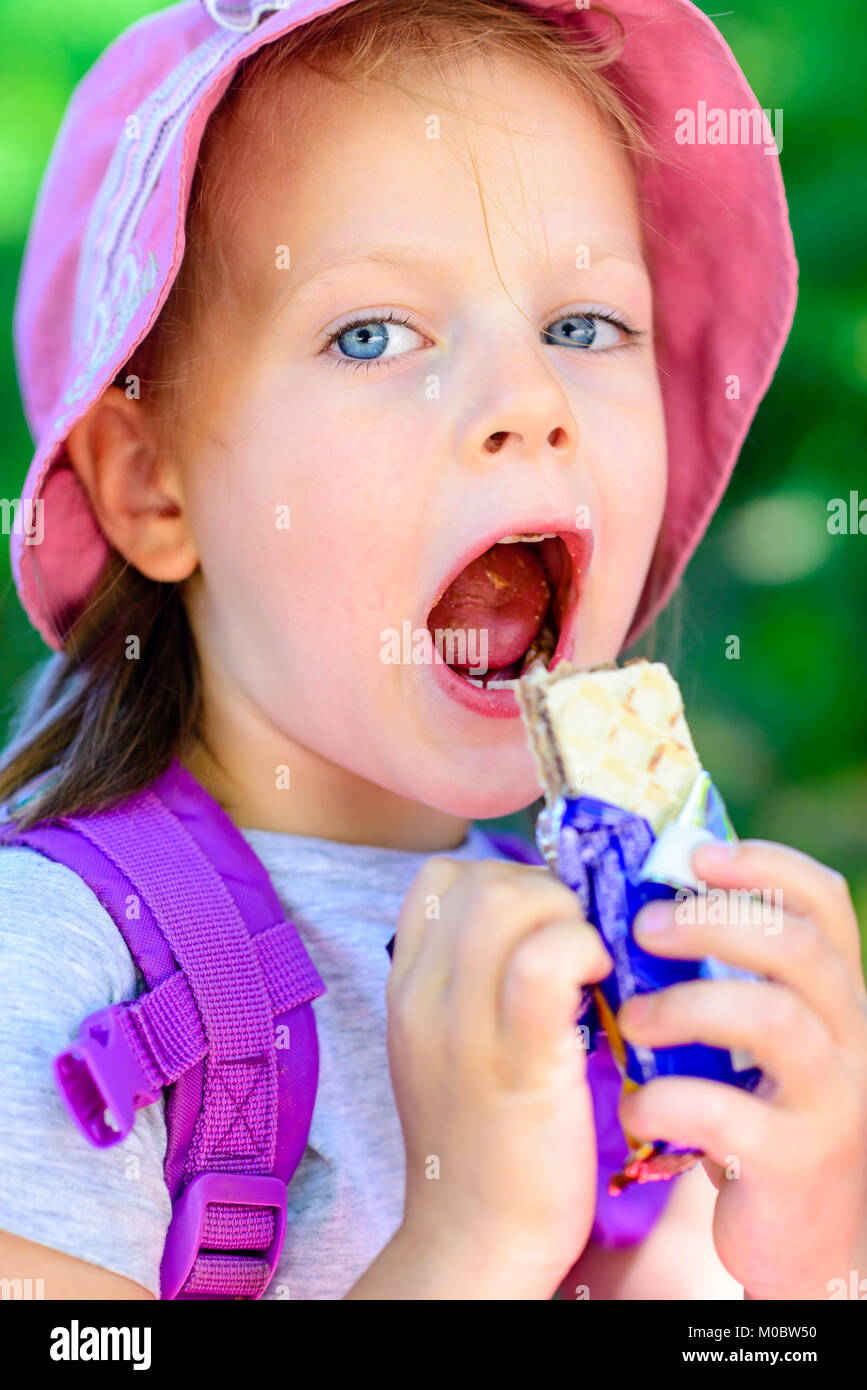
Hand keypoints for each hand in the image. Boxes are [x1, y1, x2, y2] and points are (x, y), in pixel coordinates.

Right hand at [388, 856, 612, 1293]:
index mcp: (405, 988)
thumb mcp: (447, 1046)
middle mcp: (423, 997)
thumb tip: (538, 923)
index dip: (503, 878)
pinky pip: (544, 962)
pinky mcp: (519, 1060)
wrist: (474, 1238)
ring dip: (567, 915)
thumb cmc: (480, 1140)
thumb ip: (469, 981)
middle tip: (577, 944)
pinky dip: (581, 949)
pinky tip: (598, 983)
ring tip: (589, 964)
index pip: (440, 878)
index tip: (541, 923)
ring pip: (508, 901)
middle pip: (480, 879)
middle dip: (546, 890)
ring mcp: (464, 1027)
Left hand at [615, 838, 866, 1300]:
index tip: (694, 854)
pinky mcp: (795, 1161)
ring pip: (776, 1018)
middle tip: (642, 928)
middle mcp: (847, 1033)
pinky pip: (734, 1114)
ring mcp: (830, 1098)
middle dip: (714, 922)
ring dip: (688, 1004)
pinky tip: (636, 1105)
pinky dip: (670, 1100)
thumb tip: (635, 894)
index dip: (764, 864)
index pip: (823, 901)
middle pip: (799, 947)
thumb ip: (721, 971)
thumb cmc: (757, 1109)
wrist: (801, 1235)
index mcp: (831, 989)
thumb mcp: (753, 1031)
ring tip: (632, 1016)